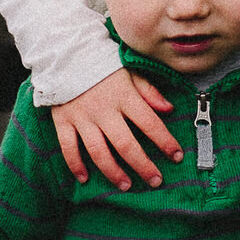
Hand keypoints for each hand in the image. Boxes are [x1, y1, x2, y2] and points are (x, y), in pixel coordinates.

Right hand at [51, 65, 180, 188]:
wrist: (65, 53)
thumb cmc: (102, 64)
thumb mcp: (129, 71)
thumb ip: (149, 91)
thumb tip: (169, 109)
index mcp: (124, 96)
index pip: (149, 123)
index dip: (165, 141)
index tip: (176, 156)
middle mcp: (104, 110)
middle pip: (126, 144)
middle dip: (143, 165)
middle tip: (155, 181)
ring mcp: (82, 117)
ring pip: (98, 151)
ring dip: (113, 172)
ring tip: (126, 185)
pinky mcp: (63, 121)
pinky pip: (68, 147)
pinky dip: (75, 165)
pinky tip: (84, 179)